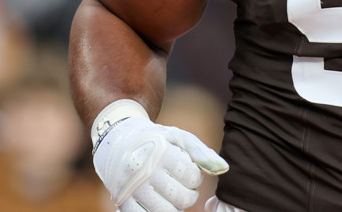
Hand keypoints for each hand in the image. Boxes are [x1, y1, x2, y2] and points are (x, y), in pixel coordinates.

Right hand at [91, 99, 228, 211]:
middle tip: (184, 189)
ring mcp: (132, 187)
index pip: (192, 177)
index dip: (196, 178)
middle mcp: (146, 170)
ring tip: (173, 198)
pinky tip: (159, 205)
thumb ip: (202, 153)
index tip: (189, 174)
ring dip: (174, 208)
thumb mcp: (179, 137)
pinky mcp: (121, 200)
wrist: (117, 141)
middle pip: (181, 198)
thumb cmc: (156, 140)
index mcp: (162, 152)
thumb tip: (223, 168)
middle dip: (188, 196)